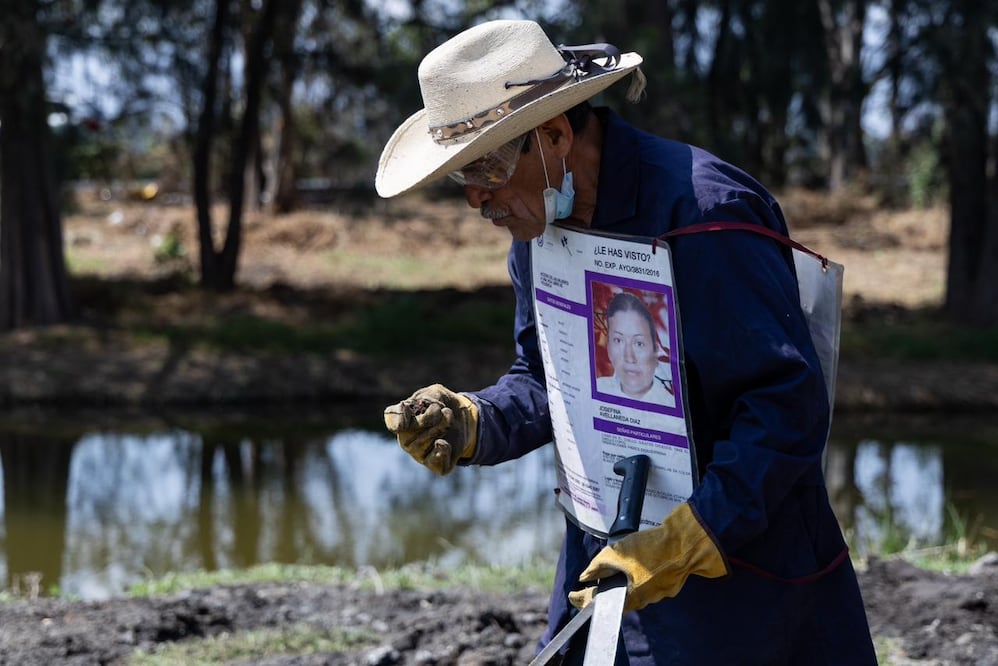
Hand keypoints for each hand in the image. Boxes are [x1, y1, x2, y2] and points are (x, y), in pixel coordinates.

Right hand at [383, 384, 478, 474]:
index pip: (392, 419)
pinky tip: (445, 444)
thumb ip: (428, 399)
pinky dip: (441, 452)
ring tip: (449, 419)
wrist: (465, 418)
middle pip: (411, 430)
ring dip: (441, 427)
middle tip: (443, 410)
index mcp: (402, 418)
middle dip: (430, 418)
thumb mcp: (437, 394)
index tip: (404, 412)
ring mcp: (418, 453)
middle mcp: (406, 438)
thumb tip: (430, 419)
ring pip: (424, 443)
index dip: (396, 418)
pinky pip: (434, 462)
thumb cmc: (444, 404)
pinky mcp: (434, 464)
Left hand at [568, 503, 727, 612]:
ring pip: (635, 590)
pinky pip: (650, 582)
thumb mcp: (617, 553)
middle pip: (618, 599)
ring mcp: (659, 592)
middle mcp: (645, 599)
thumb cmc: (654, 549)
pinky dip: (641, 575)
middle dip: (603, 592)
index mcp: (630, 595)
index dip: (582, 599)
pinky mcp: (669, 583)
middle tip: (590, 584)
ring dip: (624, 582)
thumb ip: (599, 566)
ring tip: (613, 571)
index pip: (599, 604)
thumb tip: (585, 576)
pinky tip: (639, 565)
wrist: (686, 544)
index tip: (573, 596)